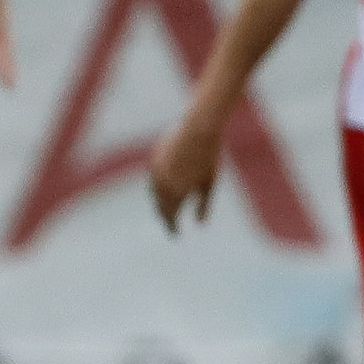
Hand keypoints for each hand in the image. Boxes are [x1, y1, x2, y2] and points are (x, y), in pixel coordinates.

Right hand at [146, 112, 223, 233]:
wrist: (198, 129)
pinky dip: (158, 187)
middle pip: (159, 206)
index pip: (169, 216)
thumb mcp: (209, 183)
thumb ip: (204, 205)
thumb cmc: (208, 157)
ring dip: (159, 202)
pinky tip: (166, 187)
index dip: (172, 227)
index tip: (175, 235)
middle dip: (164, 216)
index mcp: (175, 192)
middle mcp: (161, 183)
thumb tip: (199, 223)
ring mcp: (155, 170)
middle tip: (170, 225)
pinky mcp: (154, 158)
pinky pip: (154, 178)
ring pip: (154, 192)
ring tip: (167, 208)